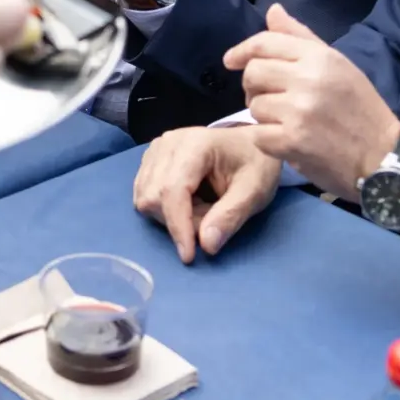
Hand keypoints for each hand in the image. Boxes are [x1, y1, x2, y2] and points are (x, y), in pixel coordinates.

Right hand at [132, 125, 281, 262]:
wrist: (250, 145)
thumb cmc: (255, 165)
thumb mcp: (255, 192)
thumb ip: (231, 217)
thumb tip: (206, 246)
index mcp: (195, 144)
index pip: (173, 190)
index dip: (178, 226)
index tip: (189, 256)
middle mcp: (167, 143)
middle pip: (154, 197)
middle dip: (180, 222)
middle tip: (211, 220)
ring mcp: (155, 150)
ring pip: (145, 199)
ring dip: (171, 217)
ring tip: (202, 208)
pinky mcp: (150, 160)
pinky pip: (145, 195)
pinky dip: (165, 209)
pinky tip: (188, 202)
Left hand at [228, 5, 399, 201]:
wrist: (384, 159)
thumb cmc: (361, 110)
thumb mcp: (338, 66)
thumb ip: (302, 38)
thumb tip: (273, 11)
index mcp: (320, 57)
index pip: (266, 42)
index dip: (242, 50)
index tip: (231, 60)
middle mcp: (308, 79)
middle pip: (253, 73)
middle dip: (254, 87)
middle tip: (270, 99)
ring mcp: (299, 111)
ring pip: (253, 106)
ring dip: (264, 117)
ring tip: (286, 123)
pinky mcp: (292, 141)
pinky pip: (258, 135)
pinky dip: (268, 141)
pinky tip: (287, 143)